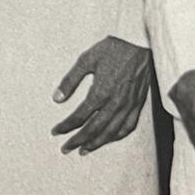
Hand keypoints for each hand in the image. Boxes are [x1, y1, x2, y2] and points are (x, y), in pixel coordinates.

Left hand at [51, 35, 152, 153]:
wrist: (139, 44)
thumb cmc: (112, 49)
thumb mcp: (86, 60)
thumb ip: (70, 80)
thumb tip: (56, 98)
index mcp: (101, 92)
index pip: (79, 117)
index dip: (66, 126)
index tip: (56, 132)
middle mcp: (115, 103)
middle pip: (94, 129)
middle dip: (78, 140)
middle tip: (65, 148)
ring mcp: (129, 106)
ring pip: (111, 132)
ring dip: (96, 143)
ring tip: (83, 150)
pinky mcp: (138, 105)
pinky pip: (128, 127)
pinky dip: (116, 136)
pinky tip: (108, 139)